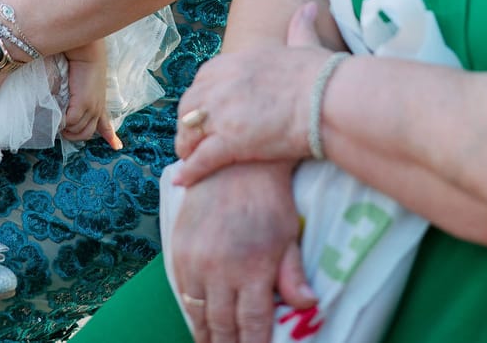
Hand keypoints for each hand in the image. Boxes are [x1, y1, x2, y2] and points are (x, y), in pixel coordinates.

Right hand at [62, 40, 121, 148]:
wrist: (86, 52)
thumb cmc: (81, 64)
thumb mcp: (82, 85)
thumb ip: (76, 98)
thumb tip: (64, 111)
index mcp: (99, 103)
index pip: (106, 125)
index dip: (111, 137)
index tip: (117, 147)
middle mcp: (98, 108)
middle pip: (86, 134)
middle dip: (73, 135)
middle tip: (62, 128)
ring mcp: (92, 107)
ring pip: (77, 131)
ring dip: (66, 129)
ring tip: (57, 120)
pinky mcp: (83, 103)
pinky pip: (70, 122)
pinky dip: (62, 123)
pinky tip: (58, 118)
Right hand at [172, 161, 314, 342]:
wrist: (233, 161)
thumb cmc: (268, 199)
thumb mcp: (288, 235)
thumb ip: (293, 275)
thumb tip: (308, 306)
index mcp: (252, 269)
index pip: (252, 327)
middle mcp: (220, 270)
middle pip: (222, 326)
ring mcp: (196, 260)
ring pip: (198, 314)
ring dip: (206, 335)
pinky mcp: (179, 248)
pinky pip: (182, 291)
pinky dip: (190, 310)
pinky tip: (198, 319)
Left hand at [175, 4, 332, 185]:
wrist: (331, 101)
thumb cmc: (322, 75)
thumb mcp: (305, 44)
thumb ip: (301, 26)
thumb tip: (311, 7)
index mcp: (236, 61)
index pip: (203, 78)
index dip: (201, 97)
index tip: (203, 109)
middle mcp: (223, 84)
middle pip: (190, 104)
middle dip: (187, 121)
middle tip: (190, 138)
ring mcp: (224, 112)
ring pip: (190, 130)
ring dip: (186, 146)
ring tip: (186, 159)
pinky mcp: (232, 141)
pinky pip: (201, 158)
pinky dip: (190, 171)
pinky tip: (183, 181)